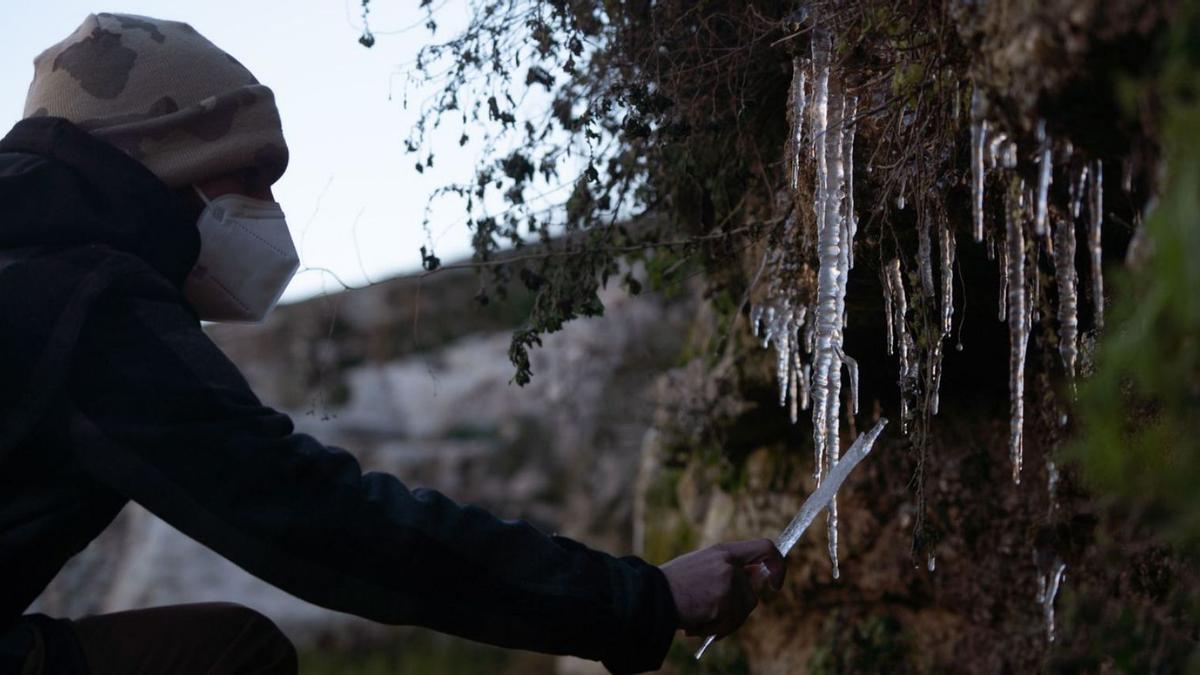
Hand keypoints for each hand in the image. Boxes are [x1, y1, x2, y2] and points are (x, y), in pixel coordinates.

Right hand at [659, 539, 785, 637]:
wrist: (651, 596)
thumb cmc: (672, 585)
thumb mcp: (702, 566)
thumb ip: (727, 571)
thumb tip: (755, 584)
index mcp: (723, 551)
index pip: (765, 547)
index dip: (777, 565)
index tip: (774, 583)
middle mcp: (729, 564)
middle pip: (753, 592)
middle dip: (738, 609)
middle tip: (716, 615)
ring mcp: (727, 582)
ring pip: (742, 611)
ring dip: (724, 622)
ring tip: (699, 618)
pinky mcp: (723, 601)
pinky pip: (729, 624)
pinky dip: (715, 630)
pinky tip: (696, 625)